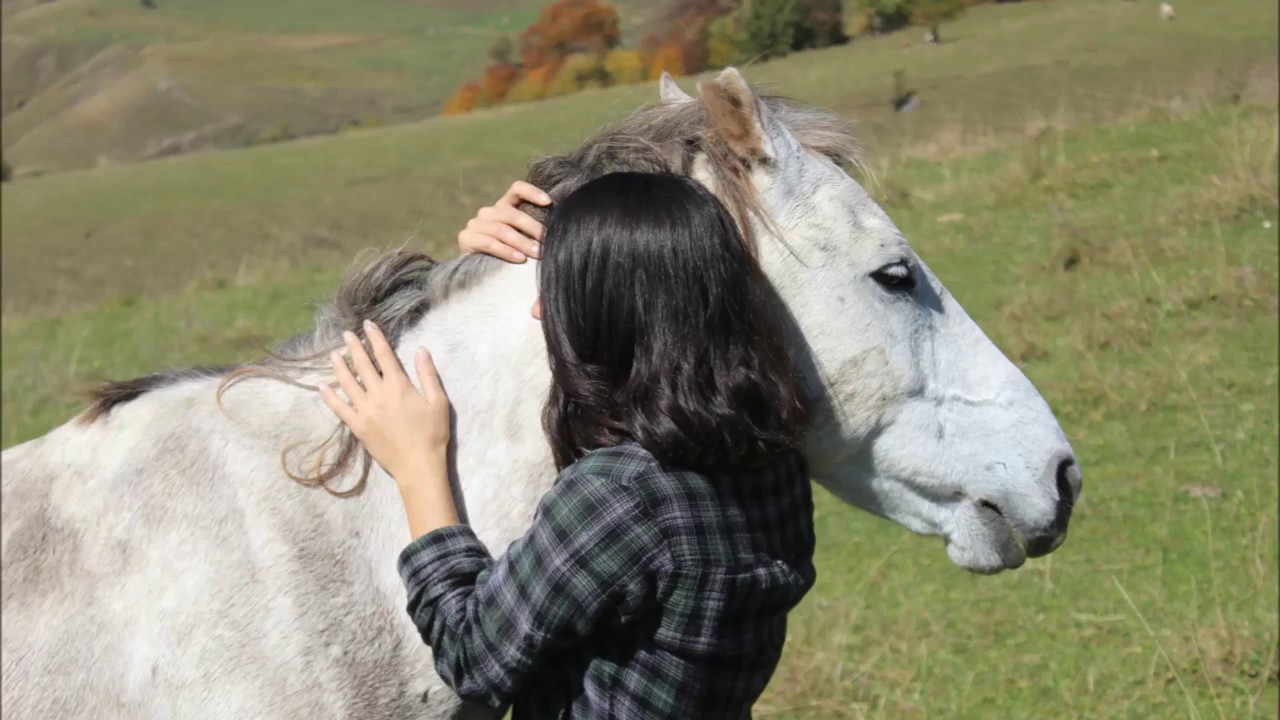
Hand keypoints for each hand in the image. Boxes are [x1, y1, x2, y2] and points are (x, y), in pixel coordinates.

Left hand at [318, 320, 449, 484]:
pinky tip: (322, 386)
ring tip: (333, 354)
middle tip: (346, 334)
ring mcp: (365, 410)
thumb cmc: (432, 434)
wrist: (417, 465)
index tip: (367, 324)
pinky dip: (329, 396)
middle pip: (362, 365)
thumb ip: (428, 375)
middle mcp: (378, 394)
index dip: (376, 338)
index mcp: (399, 386)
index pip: (384, 355)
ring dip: (339, 366)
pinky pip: (339, 408)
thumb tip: (421, 350)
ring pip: (348, 383)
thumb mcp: (438, 402)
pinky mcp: (357, 426)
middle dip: (354, 347)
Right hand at [458, 181, 550, 262]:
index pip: (517, 189)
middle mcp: (489, 212)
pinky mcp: (466, 238)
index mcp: (504, 206)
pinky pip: (490, 243)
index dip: (532, 192)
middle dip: (532, 228)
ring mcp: (476, 224)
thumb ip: (533, 231)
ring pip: (502, 230)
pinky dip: (507, 251)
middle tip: (547, 241)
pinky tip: (520, 259)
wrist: (477, 272)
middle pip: (512, 214)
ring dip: (522, 243)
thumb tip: (559, 228)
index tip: (548, 202)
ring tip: (537, 253)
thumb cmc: (508, 255)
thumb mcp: (522, 239)